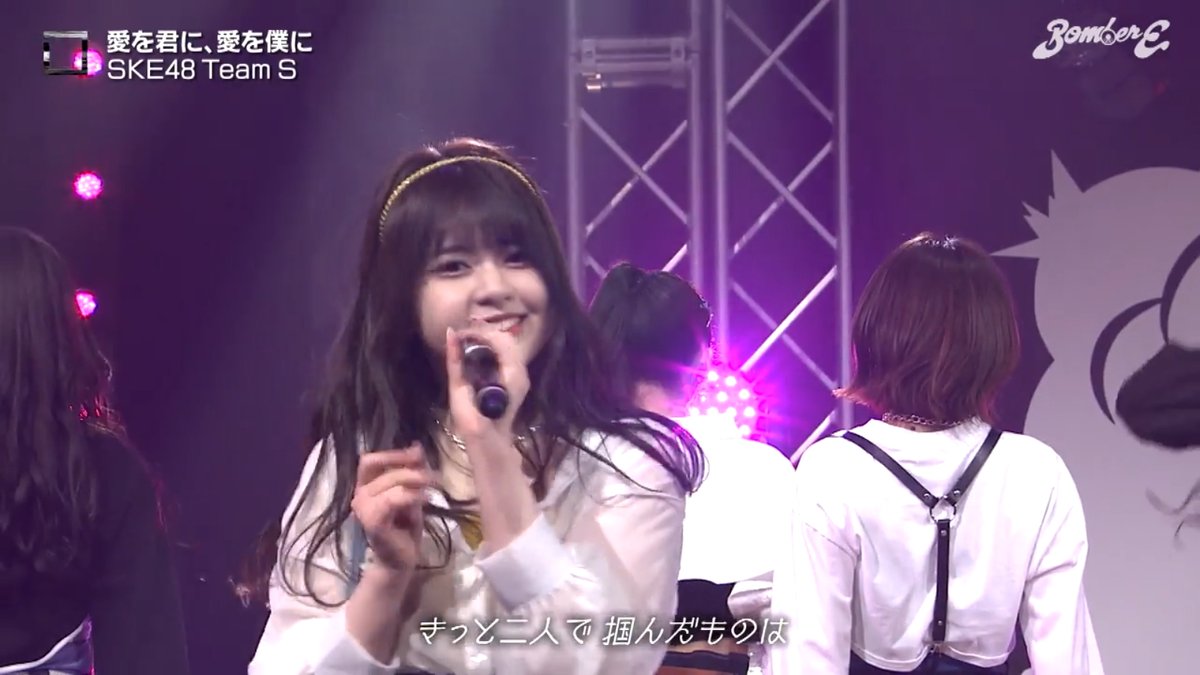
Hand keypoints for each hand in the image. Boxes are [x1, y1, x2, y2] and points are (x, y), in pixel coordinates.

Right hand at [351, 444, 430, 572]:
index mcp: (364, 486)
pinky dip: (413, 496)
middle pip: (385, 471)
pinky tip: (427, 499)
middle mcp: (359, 496)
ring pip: (391, 484)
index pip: (370, 461)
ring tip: (431, 490)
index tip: (417, 453)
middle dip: (412, 471)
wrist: (400, 560)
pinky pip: (394, 500)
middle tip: (434, 477)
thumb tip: (417, 446)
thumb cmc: (404, 527)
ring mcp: (363, 510)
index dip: (393, 454)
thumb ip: (412, 470)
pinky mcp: (373, 522)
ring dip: (414, 482)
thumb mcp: (411, 493)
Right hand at [445, 322, 530, 445]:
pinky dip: (493, 350)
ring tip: (467, 341)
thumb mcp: (460, 388)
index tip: (459, 333)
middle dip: (483, 333)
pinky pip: (507, 357)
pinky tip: (478, 352)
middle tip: (462, 335)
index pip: (498, 340)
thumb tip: (450, 334)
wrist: (489, 441)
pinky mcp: (518, 381)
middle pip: (505, 340)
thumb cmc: (474, 418)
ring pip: (508, 346)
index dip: (478, 332)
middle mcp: (520, 371)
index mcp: (511, 372)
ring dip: (488, 340)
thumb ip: (455, 360)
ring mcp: (521, 376)